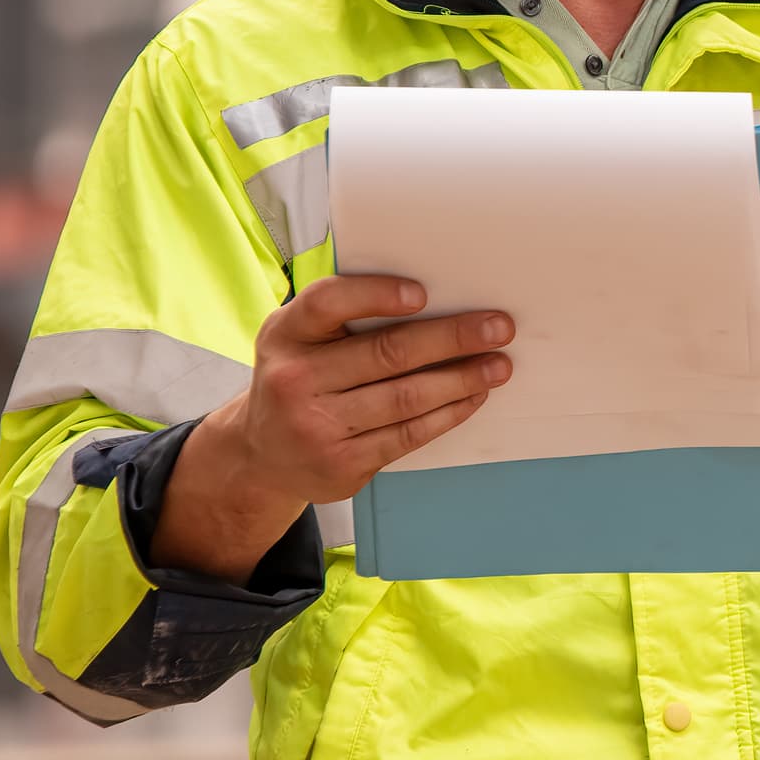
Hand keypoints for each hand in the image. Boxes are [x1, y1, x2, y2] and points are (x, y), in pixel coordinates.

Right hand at [150, 276, 509, 577]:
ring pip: (405, 398)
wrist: (261, 455)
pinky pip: (407, 435)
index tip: (423, 294)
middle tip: (499, 328)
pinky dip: (447, 413)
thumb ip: (343, 316)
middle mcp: (294, 380)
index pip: (328, 302)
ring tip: (498, 365)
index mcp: (285, 334)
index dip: (376, 295)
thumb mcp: (298, 338)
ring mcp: (316, 427)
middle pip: (386, 353)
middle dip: (452, 338)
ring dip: (462, 379)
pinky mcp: (342, 465)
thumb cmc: (298, 380)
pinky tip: (472, 397)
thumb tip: (432, 299)